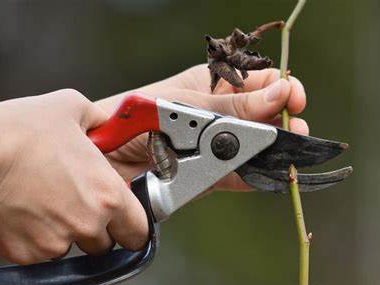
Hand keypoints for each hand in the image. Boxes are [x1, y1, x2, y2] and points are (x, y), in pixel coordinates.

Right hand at [0, 90, 147, 264]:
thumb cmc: (21, 131)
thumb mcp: (73, 108)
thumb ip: (102, 121)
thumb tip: (108, 126)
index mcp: (107, 194)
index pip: (138, 231)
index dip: (132, 226)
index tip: (125, 220)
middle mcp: (86, 223)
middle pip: (104, 243)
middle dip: (96, 227)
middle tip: (78, 202)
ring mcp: (54, 242)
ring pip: (71, 247)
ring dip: (66, 231)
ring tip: (48, 200)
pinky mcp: (25, 253)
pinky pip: (41, 251)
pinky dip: (37, 236)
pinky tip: (28, 209)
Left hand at [97, 64, 307, 190]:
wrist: (105, 158)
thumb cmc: (137, 120)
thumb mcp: (189, 106)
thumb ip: (234, 106)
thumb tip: (280, 95)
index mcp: (211, 85)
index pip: (257, 81)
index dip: (279, 87)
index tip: (292, 98)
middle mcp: (218, 115)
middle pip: (262, 115)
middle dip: (281, 120)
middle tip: (293, 128)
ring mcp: (215, 146)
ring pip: (256, 146)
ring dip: (275, 149)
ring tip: (289, 150)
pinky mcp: (211, 176)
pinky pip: (240, 175)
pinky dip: (257, 175)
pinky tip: (273, 172)